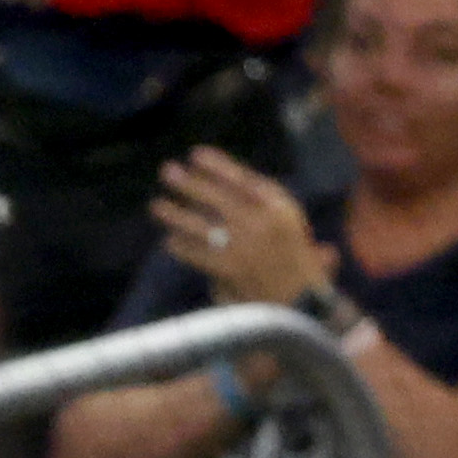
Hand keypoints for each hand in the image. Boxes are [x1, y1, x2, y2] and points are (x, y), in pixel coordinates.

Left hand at [150, 147, 325, 307]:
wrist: (302, 302)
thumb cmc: (293, 259)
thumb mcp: (289, 221)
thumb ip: (263, 197)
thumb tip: (220, 180)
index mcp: (280, 207)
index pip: (242, 179)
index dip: (217, 165)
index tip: (195, 154)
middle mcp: (264, 223)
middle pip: (218, 197)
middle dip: (189, 183)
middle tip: (167, 171)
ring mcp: (247, 247)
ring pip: (203, 225)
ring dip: (176, 214)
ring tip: (156, 205)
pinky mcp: (232, 271)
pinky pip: (199, 254)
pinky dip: (182, 247)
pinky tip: (169, 242)